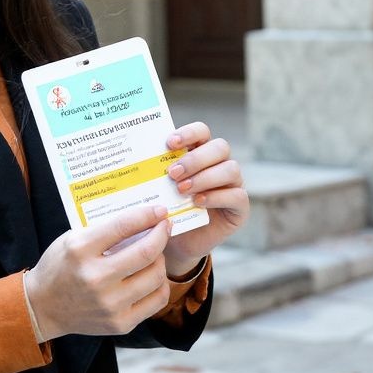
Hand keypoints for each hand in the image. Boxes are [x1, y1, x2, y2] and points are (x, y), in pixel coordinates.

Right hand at [24, 206, 172, 340]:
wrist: (43, 307)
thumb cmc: (60, 266)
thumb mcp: (73, 239)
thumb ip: (104, 230)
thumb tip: (142, 220)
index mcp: (80, 251)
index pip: (123, 226)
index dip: (147, 215)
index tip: (160, 211)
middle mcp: (96, 278)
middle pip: (145, 252)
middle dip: (161, 235)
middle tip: (164, 227)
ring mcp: (110, 304)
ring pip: (155, 276)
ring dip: (161, 259)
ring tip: (155, 253)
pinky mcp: (120, 323)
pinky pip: (156, 300)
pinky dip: (160, 284)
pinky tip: (153, 276)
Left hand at [163, 122, 248, 277]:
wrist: (175, 242)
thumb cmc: (166, 208)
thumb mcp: (159, 187)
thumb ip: (156, 171)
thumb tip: (133, 154)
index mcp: (201, 151)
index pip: (202, 131)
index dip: (189, 133)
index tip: (169, 143)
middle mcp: (221, 164)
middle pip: (219, 147)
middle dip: (195, 159)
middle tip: (172, 174)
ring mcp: (233, 184)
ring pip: (230, 169)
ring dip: (204, 178)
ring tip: (181, 189)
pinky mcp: (240, 207)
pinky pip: (236, 195)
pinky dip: (216, 197)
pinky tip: (197, 202)